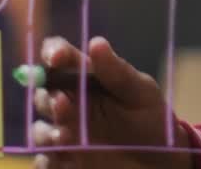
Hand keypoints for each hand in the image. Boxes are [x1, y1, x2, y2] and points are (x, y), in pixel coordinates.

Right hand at [32, 36, 194, 168]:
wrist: (160, 158)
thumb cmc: (150, 117)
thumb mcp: (140, 92)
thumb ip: (117, 71)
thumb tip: (96, 43)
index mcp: (85, 77)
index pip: (59, 58)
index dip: (53, 52)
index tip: (57, 57)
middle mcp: (69, 102)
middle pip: (44, 95)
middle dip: (48, 98)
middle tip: (62, 102)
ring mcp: (64, 133)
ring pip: (40, 131)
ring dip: (47, 133)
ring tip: (65, 138)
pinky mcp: (64, 161)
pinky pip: (46, 162)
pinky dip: (49, 161)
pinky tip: (66, 161)